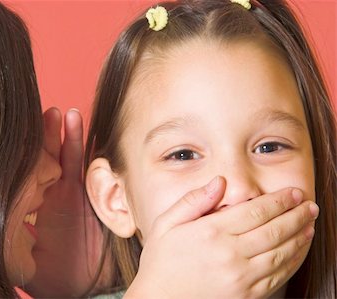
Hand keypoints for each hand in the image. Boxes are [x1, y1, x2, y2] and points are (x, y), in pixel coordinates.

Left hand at [26, 108, 102, 297]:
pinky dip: (75, 141)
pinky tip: (72, 120)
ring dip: (54, 133)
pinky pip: (79, 163)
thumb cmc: (54, 277)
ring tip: (52, 112)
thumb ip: (1, 243)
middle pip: (35, 159)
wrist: (88, 288)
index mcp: (24, 208)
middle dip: (32, 138)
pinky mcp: (84, 191)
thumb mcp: (15, 262)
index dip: (8, 157)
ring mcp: (65, 191)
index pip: (14, 176)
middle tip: (24, 114)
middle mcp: (44, 195)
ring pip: (57, 155)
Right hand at [125, 177, 317, 298]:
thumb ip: (193, 201)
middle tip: (309, 204)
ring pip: (282, 253)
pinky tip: (299, 249)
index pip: (255, 211)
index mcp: (211, 232)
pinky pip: (278, 276)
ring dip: (300, 236)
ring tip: (310, 223)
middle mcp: (229, 254)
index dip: (279, 200)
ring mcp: (240, 278)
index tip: (293, 192)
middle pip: (274, 230)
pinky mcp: (246, 295)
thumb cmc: (161, 261)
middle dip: (296, 215)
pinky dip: (294, 260)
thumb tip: (219, 182)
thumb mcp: (165, 224)